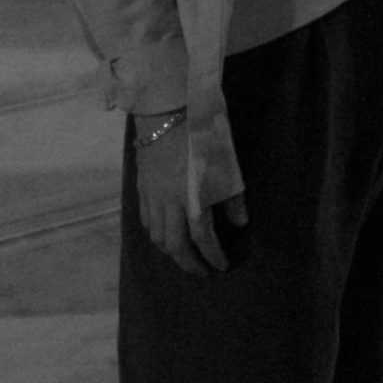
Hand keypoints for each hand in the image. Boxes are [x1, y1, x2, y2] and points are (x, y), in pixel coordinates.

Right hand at [134, 124, 243, 275]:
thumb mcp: (227, 164)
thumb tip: (240, 223)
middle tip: (201, 272)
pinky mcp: (142, 187)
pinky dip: (155, 234)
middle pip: (175, 245)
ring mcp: (152, 196)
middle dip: (188, 263)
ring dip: (170, 251)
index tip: (222, 266)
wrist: (168, 110)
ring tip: (184, 255)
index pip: (202, 238)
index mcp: (192, 198)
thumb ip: (233, 197)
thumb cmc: (204, 134)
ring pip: (156, 236)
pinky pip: (146, 221)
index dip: (212, 255)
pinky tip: (164, 234)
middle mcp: (169, 203)